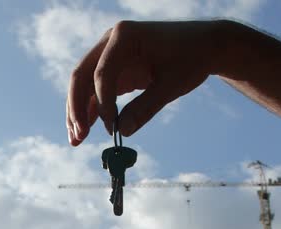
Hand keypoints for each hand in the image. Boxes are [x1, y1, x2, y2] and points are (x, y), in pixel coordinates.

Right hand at [66, 20, 224, 145]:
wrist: (203, 46)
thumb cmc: (191, 58)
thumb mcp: (172, 85)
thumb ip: (146, 107)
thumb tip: (122, 132)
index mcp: (124, 36)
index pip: (102, 72)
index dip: (102, 102)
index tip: (111, 126)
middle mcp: (111, 42)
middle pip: (82, 76)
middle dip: (77, 108)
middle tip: (78, 137)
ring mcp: (109, 55)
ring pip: (84, 85)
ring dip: (78, 112)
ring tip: (76, 140)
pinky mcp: (115, 69)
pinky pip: (96, 91)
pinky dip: (92, 111)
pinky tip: (87, 131)